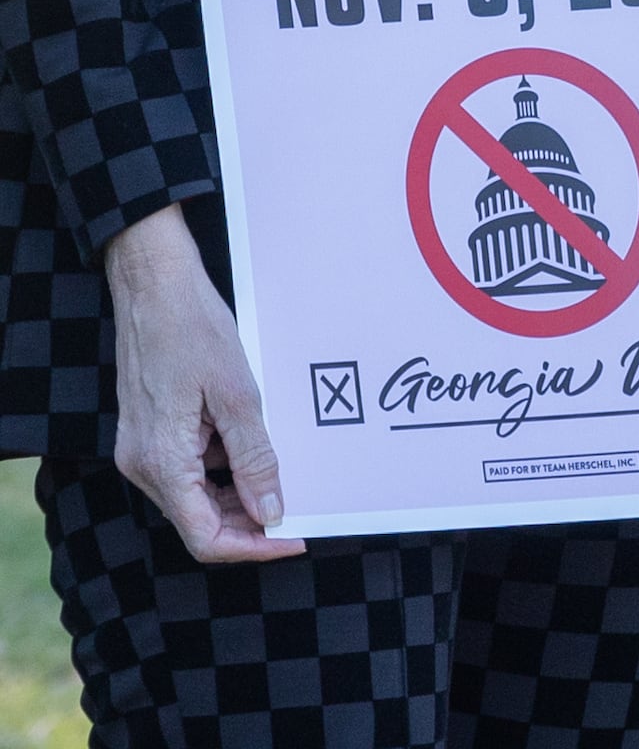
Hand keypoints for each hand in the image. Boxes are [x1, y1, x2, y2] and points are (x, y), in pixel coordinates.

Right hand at [101, 206, 297, 561]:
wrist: (153, 286)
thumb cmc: (192, 329)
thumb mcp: (238, 395)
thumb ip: (254, 458)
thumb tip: (271, 511)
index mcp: (160, 462)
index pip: (204, 536)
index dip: (252, 546)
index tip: (293, 537)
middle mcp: (143, 464)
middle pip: (199, 520)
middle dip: (250, 522)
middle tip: (300, 507)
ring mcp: (142, 449)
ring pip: (195, 495)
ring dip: (239, 493)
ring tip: (285, 472)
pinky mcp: (149, 432)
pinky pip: (188, 467)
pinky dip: (223, 467)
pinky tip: (256, 444)